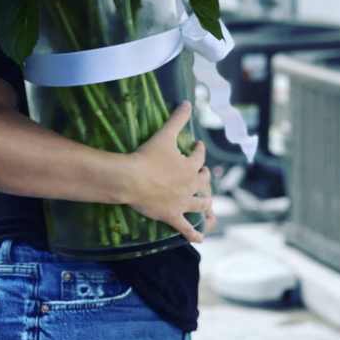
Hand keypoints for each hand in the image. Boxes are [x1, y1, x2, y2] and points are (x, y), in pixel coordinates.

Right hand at [127, 102, 212, 243]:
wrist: (132, 179)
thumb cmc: (148, 156)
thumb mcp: (164, 134)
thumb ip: (177, 118)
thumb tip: (188, 102)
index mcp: (190, 166)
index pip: (199, 156)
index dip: (199, 151)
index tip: (197, 146)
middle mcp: (190, 185)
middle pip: (203, 182)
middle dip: (204, 178)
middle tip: (203, 176)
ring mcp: (182, 202)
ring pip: (200, 204)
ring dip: (205, 204)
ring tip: (208, 205)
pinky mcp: (172, 216)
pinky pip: (186, 228)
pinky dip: (194, 234)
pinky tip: (200, 238)